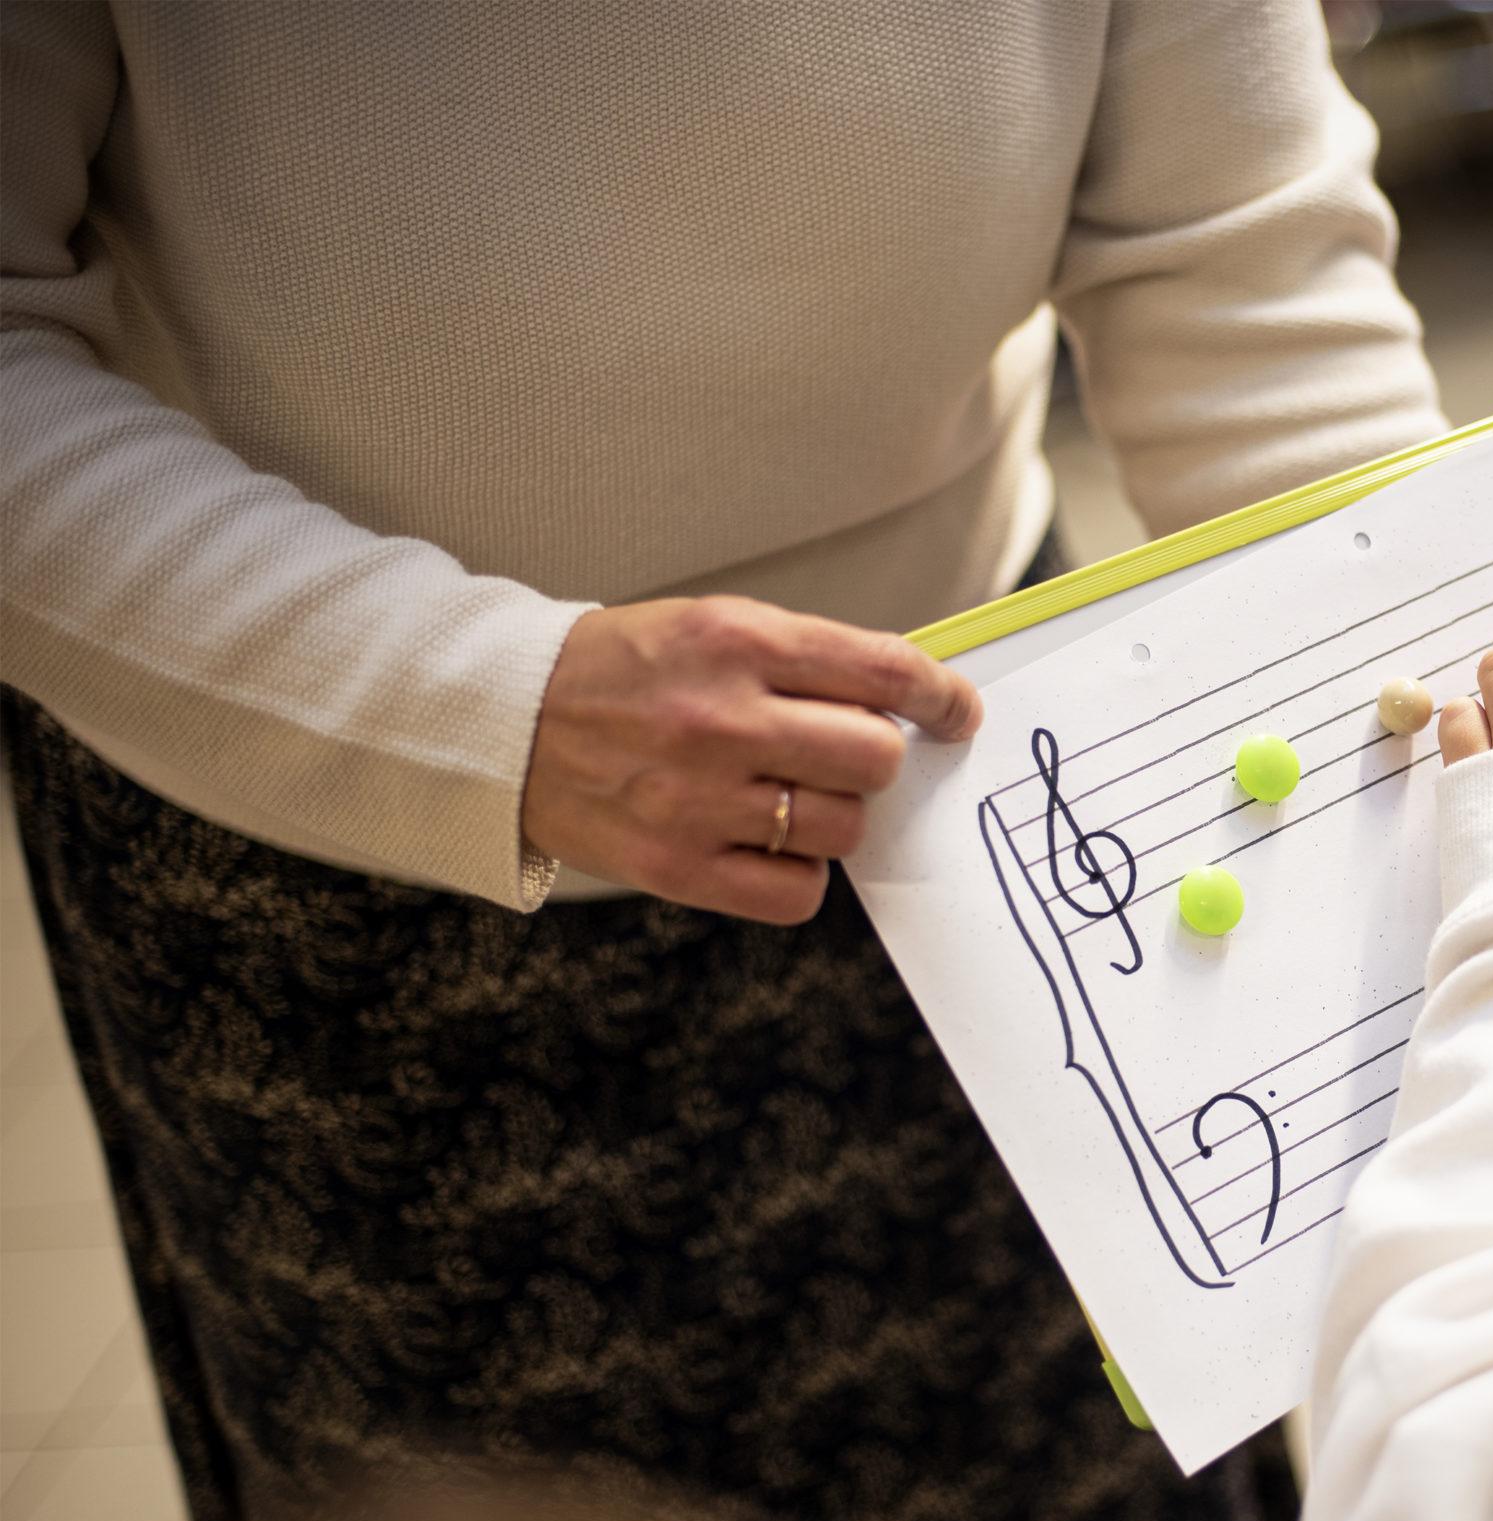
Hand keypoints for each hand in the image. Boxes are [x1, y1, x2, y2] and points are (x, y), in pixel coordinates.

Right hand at [523, 595, 981, 922]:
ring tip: (790, 796)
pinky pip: (797, 893)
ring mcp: (697, 800)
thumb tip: (911, 699)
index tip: (958, 711)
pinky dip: (800, 875)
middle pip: (875, 757)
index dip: (940, 695)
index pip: (880, 668)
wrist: (506, 722)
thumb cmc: (627, 671)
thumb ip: (806, 660)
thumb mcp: (712, 626)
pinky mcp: (676, 868)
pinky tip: (771, 846)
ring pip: (843, 828)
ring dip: (837, 816)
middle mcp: (719, 719)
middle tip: (843, 756)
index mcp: (735, 642)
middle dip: (877, 757)